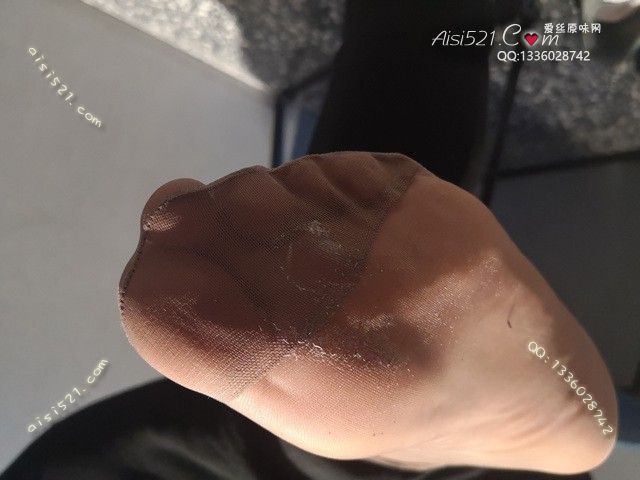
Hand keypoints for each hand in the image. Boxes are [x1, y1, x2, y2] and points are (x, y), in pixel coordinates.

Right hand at [119, 152, 616, 473]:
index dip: (150, 278)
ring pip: (264, 184)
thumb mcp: (305, 411)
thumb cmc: (402, 407)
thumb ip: (224, 348)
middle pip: (214, 219)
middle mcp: (345, 297)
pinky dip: (311, 190)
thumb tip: (161, 263)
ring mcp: (390, 231)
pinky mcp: (421, 189)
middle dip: (205, 230)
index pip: (165, 305)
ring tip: (299, 242)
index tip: (167, 269)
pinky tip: (338, 223)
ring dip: (260, 207)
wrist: (521, 378)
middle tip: (238, 251)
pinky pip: (323, 167)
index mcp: (307, 377)